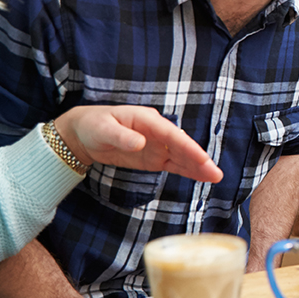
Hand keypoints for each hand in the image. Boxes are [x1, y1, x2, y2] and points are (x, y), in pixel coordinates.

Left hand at [54, 106, 220, 183]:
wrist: (83, 133)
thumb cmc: (93, 125)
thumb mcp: (103, 129)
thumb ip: (122, 137)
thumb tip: (141, 143)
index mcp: (148, 120)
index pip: (172, 135)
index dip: (188, 147)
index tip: (202, 159)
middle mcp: (157, 131)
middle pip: (182, 146)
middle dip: (199, 159)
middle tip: (215, 173)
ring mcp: (157, 145)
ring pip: (181, 157)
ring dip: (197, 167)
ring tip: (215, 177)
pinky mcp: (153, 158)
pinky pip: (173, 165)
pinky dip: (187, 171)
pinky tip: (201, 177)